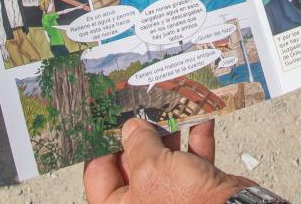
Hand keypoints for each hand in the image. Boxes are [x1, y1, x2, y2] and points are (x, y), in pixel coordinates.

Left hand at [84, 119, 254, 203]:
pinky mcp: (196, 188)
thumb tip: (131, 128)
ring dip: (171, 130)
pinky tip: (200, 118)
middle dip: (142, 132)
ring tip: (172, 107)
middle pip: (134, 161)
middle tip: (142, 106)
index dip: (103, 143)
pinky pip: (191, 159)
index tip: (110, 118)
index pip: (100, 172)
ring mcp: (170, 195)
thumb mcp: (152, 167)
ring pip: (164, 157)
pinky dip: (196, 138)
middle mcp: (143, 201)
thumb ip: (138, 142)